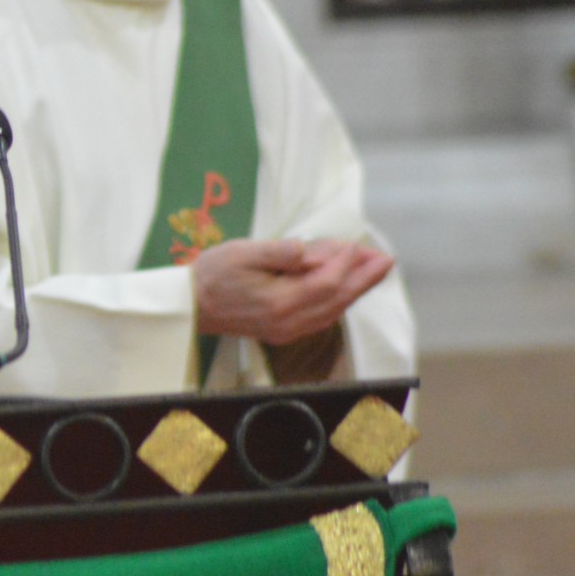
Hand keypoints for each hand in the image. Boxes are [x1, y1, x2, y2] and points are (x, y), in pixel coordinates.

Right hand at [191, 237, 392, 347]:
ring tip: (373, 270)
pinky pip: (322, 318)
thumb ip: (279, 252)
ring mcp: (286, 330)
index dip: (345, 262)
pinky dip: (339, 302)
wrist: (189, 306)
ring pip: (333, 311)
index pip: (326, 282)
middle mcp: (288, 321)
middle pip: (337, 300)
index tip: (354, 244)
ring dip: (355, 290)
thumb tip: (310, 251)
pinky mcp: (282, 331)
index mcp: (279, 302)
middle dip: (363, 278)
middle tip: (385, 258)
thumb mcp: (242, 252)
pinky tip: (345, 289)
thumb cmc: (211, 274)